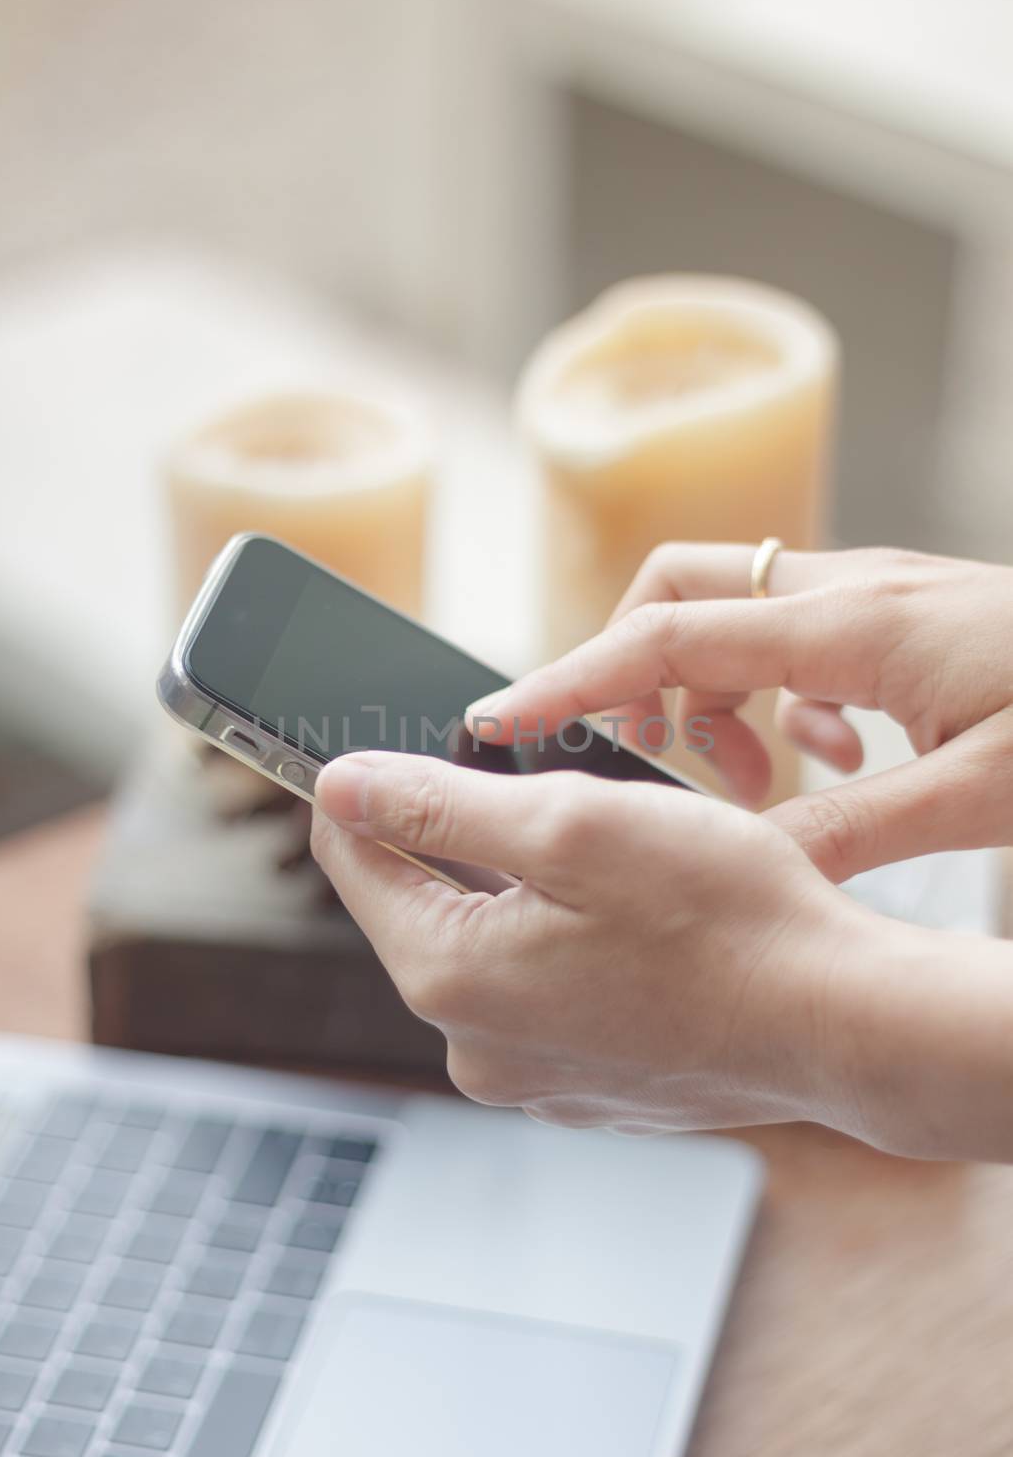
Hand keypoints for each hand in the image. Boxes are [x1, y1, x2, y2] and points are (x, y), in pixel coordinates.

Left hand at [310, 750, 876, 1138]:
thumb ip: (438, 805)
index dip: (360, 790)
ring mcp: (534, 1079)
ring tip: (602, 849)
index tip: (376, 743)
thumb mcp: (569, 825)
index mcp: (451, 978)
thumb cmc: (724, 916)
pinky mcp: (589, 1088)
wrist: (843, 1022)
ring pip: (493, 949)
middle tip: (527, 783)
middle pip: (424, 909)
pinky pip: (547, 995)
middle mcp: (476, 1048)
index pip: (353, 862)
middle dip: (459, 838)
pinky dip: (570, 946)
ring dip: (523, 891)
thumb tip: (338, 785)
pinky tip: (636, 921)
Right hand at [466, 544, 1012, 880]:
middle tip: (655, 766)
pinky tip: (836, 761)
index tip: (493, 720)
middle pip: (682, 591)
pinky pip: (797, 638)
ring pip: (738, 619)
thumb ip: (850, 828)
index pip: (668, 638)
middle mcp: (849, 591)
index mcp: (852, 625)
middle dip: (636, 672)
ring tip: (761, 787)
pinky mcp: (902, 615)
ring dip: (720, 701)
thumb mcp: (980, 795)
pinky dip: (783, 700)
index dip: (570, 681)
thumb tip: (742, 866)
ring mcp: (876, 595)